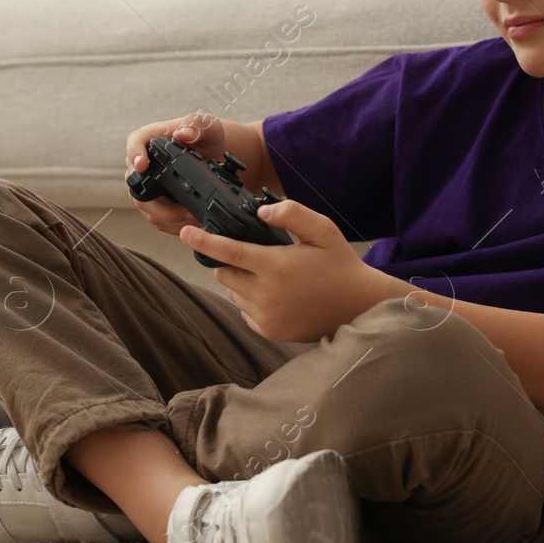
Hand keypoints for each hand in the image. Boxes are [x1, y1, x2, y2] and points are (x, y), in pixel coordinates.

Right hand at [125, 113, 227, 235]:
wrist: (212, 153)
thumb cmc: (206, 135)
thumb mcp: (207, 125)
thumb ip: (197, 126)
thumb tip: (183, 134)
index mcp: (151, 137)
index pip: (135, 142)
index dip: (135, 154)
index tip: (142, 165)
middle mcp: (144, 161)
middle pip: (136, 185)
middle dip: (160, 204)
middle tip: (185, 211)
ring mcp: (147, 183)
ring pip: (145, 207)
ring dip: (168, 219)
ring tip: (193, 218)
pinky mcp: (154, 200)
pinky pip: (156, 218)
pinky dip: (172, 225)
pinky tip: (190, 223)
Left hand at [180, 198, 401, 342]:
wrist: (358, 307)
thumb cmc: (339, 264)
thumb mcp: (323, 230)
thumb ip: (292, 214)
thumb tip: (260, 211)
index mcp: (276, 265)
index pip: (229, 251)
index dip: (203, 240)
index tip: (184, 232)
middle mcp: (266, 294)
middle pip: (223, 272)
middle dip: (229, 260)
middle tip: (256, 254)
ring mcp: (266, 316)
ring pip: (232, 292)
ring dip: (240, 281)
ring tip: (272, 275)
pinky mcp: (268, 331)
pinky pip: (243, 310)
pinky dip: (250, 300)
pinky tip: (275, 294)